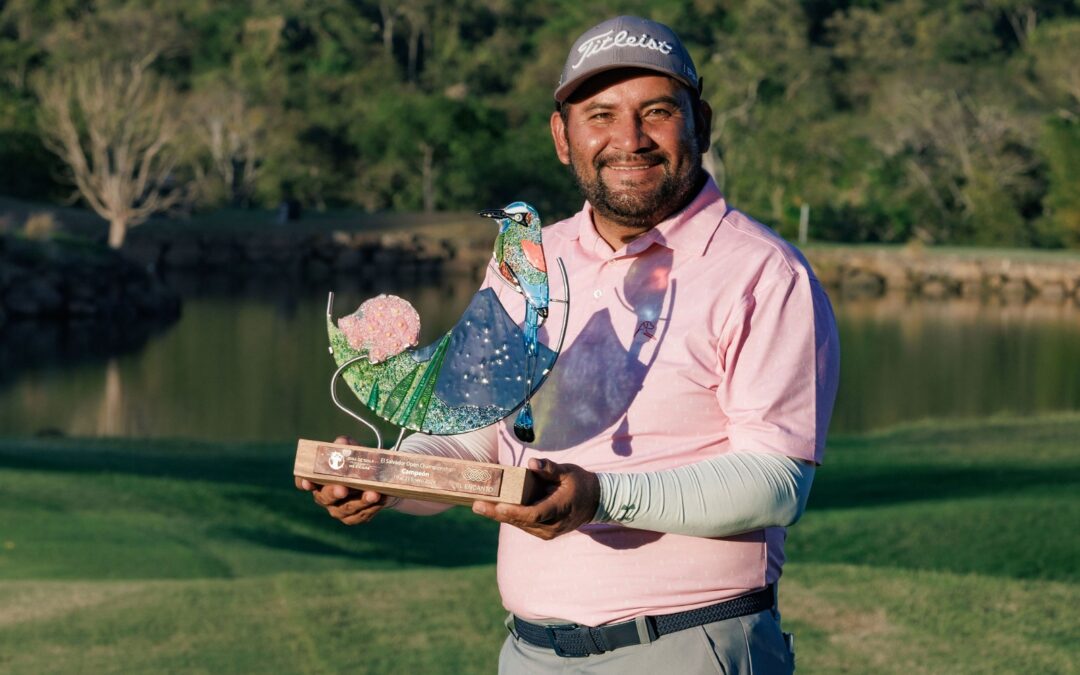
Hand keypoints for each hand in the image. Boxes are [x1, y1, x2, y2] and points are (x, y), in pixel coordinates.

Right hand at [295, 435, 393, 524]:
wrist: (379, 480)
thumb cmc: (358, 462)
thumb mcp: (353, 449)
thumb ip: (346, 445)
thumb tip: (342, 441)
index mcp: (318, 479)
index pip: (304, 481)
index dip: (303, 482)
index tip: (307, 481)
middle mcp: (324, 496)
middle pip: (324, 498)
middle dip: (334, 493)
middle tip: (343, 489)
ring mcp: (338, 510)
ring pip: (346, 509)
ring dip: (361, 502)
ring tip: (374, 494)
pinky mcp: (354, 518)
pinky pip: (361, 516)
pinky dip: (373, 507)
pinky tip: (382, 498)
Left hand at [471, 458, 598, 539]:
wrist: (596, 502)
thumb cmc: (581, 484)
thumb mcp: (568, 472)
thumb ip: (549, 468)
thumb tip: (531, 462)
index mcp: (560, 509)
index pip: (535, 514)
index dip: (516, 512)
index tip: (499, 507)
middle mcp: (553, 525)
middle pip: (521, 521)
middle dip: (498, 513)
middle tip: (476, 505)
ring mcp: (548, 532)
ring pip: (520, 524)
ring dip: (500, 516)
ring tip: (479, 506)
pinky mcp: (544, 532)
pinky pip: (523, 524)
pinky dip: (509, 517)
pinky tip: (493, 509)